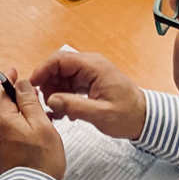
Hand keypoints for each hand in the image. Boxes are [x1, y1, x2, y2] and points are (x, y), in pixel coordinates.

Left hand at [0, 69, 65, 179]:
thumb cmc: (40, 161)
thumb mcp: (41, 124)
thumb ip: (29, 101)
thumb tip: (21, 83)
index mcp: (1, 118)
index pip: (0, 90)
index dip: (8, 79)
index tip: (14, 71)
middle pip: (3, 105)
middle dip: (18, 99)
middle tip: (35, 96)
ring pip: (7, 120)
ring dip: (20, 115)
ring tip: (40, 118)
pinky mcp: (0, 155)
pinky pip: (7, 134)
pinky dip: (18, 128)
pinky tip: (33, 134)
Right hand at [30, 51, 146, 139]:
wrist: (146, 119)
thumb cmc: (128, 116)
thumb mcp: (101, 114)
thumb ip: (75, 106)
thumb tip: (50, 100)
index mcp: (93, 66)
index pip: (60, 59)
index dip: (43, 70)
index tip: (32, 85)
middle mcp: (90, 64)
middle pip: (59, 66)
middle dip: (47, 82)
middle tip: (43, 102)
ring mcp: (90, 72)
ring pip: (62, 75)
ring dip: (55, 90)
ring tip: (55, 110)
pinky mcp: (91, 81)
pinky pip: (70, 82)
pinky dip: (63, 94)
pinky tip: (64, 110)